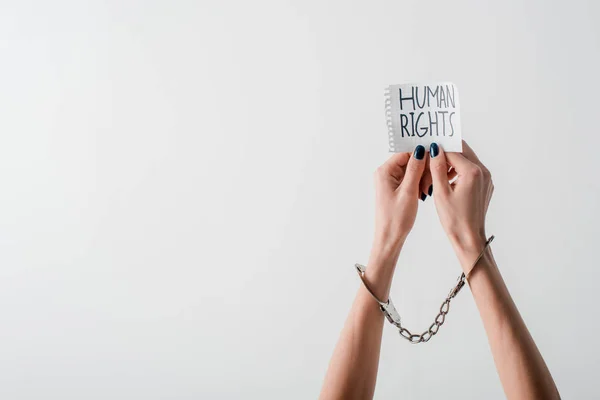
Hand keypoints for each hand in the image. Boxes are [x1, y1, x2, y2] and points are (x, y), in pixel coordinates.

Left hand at [373, 146, 426, 257]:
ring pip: (411, 171)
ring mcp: (389, 182)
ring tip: (425, 191)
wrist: (390, 238)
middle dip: (422, 169)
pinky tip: (422, 194)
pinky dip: (418, 184)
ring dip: (421, 178)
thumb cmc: (396, 218)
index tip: (435, 161)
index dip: (421, 156)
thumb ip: (415, 169)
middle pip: (409, 161)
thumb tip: (420, 150)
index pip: (405, 153)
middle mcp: (385, 174)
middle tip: (430, 181)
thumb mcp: (408, 191)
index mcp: (384, 171)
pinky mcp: (394, 189)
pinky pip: (409, 180)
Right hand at [428, 140, 493, 270]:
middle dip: (446, 153)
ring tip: (437, 173)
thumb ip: (438, 168)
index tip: (427, 151)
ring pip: (467, 160)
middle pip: (463, 151)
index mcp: (472, 172)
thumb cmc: (454, 219)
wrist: (469, 237)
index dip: (439, 149)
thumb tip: (435, 150)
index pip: (453, 150)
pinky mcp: (486, 185)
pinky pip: (471, 170)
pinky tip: (447, 181)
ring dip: (452, 162)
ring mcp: (486, 178)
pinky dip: (459, 171)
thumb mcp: (440, 192)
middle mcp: (483, 172)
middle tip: (431, 158)